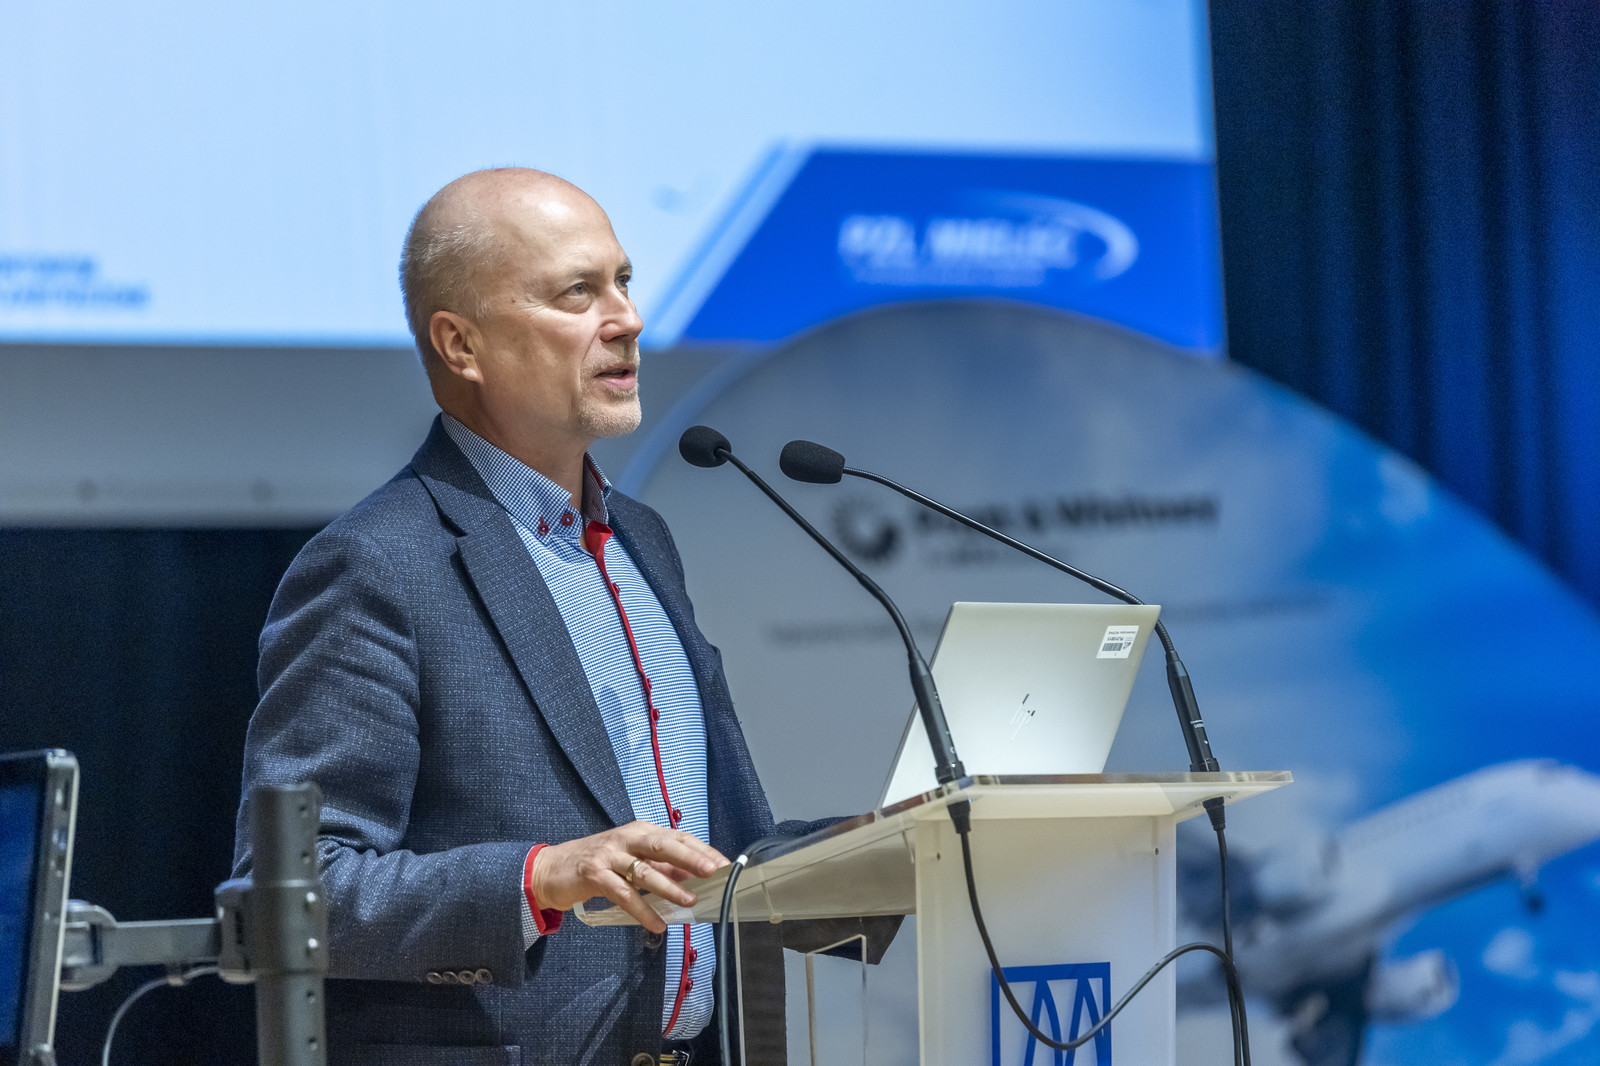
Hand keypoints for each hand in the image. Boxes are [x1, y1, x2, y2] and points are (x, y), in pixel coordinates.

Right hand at [530, 821, 730, 932]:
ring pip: (644, 870)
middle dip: (690, 858)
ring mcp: (609, 854)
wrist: (551, 869)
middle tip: (712, 872)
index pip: (677, 836)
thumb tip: (692, 877)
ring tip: (689, 902)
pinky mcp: (594, 874)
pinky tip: (657, 924)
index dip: (701, 849)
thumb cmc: (597, 864)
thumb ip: (659, 867)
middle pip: (663, 845)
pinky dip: (642, 910)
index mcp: (640, 831)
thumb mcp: (631, 860)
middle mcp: (627, 838)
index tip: (723, 864)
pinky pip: (623, 894)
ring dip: (669, 887)